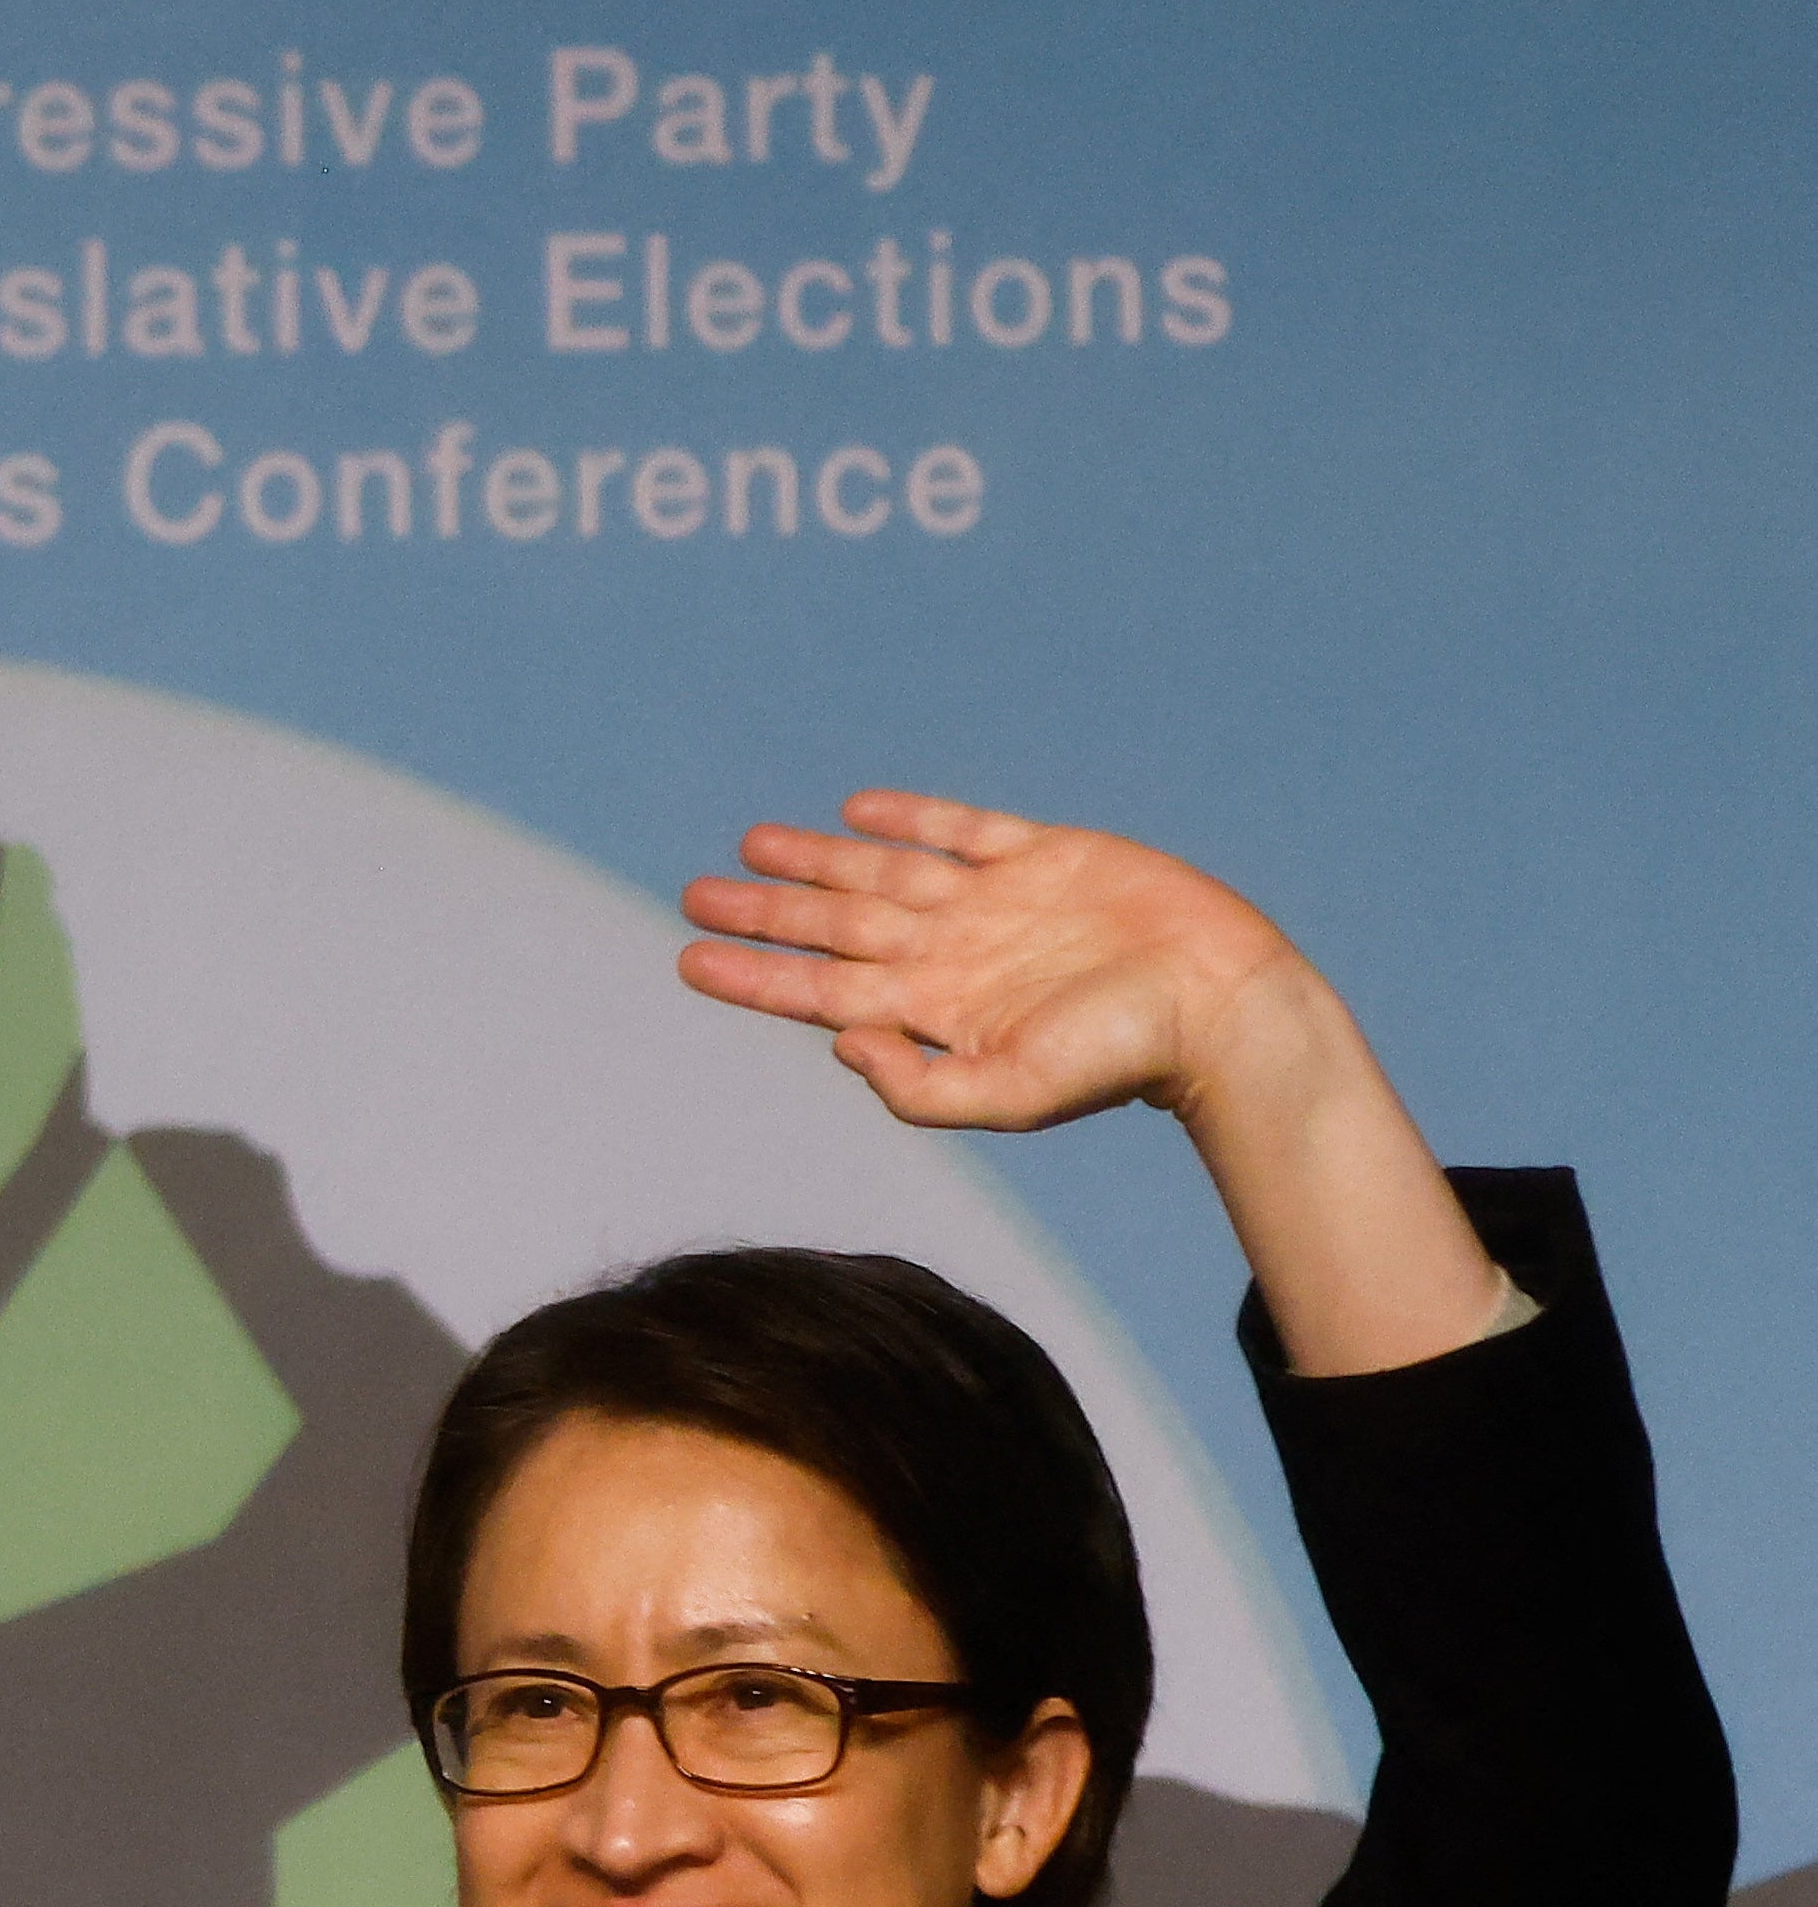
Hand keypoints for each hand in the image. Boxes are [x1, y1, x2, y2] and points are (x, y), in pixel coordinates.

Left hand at [677, 790, 1330, 1135]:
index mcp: (933, 1009)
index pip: (818, 990)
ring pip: (882, 874)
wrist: (1218, 1005)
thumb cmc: (1120, 1062)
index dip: (753, 975)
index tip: (688, 959)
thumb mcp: (1011, 1097)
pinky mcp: (1047, 856)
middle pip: (834, 926)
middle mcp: (951, 953)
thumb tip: (838, 1045)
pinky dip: (911, 817)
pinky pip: (963, 829)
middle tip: (695, 894)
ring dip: (818, 860)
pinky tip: (859, 810)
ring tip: (752, 845)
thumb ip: (918, 1089)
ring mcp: (995, 902)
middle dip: (766, 911)